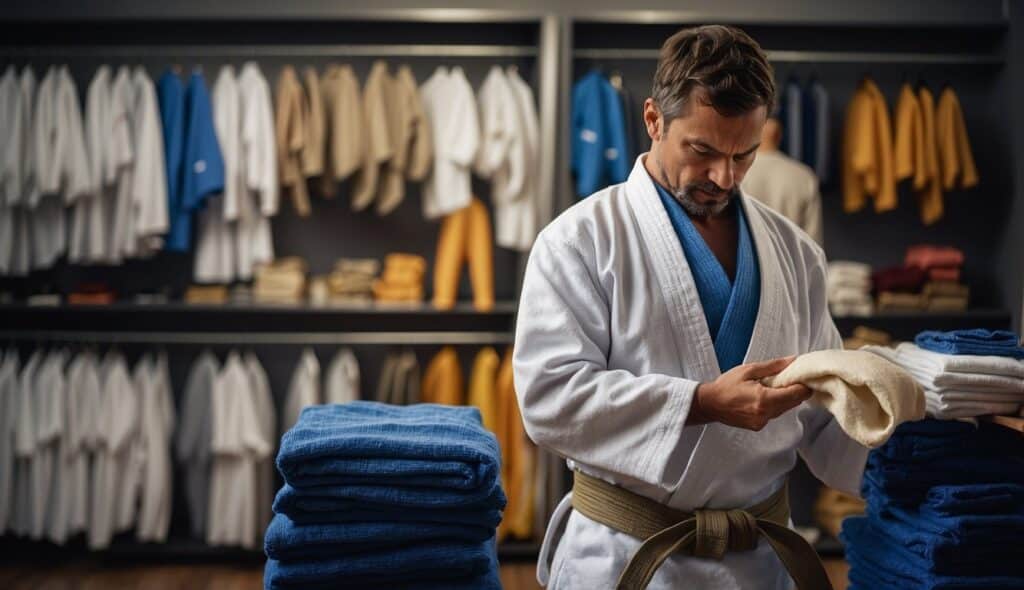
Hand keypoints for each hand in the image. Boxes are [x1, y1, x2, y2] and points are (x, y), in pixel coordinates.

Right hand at [687, 356, 812, 430]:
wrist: (709, 404)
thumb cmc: (726, 385)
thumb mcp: (748, 370)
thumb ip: (773, 366)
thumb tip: (793, 361)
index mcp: (765, 399)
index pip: (798, 394)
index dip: (804, 384)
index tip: (803, 375)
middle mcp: (766, 414)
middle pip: (795, 402)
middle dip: (797, 390)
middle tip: (791, 377)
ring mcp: (762, 422)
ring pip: (786, 409)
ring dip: (786, 397)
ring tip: (775, 385)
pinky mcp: (759, 426)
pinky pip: (775, 414)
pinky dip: (775, 404)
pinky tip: (765, 396)